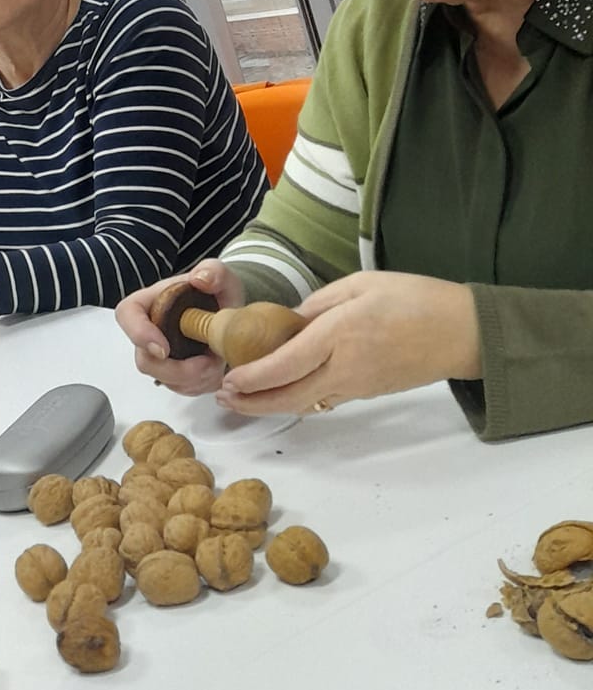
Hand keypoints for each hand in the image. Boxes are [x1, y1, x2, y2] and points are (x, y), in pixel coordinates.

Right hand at [114, 260, 243, 396]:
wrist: (228, 312)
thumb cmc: (216, 292)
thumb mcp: (220, 276)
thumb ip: (213, 271)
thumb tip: (200, 279)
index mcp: (149, 303)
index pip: (127, 315)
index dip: (139, 334)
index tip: (164, 348)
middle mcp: (148, 332)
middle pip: (145, 360)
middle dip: (176, 370)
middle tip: (206, 363)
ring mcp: (160, 356)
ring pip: (164, 379)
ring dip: (193, 379)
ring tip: (217, 362)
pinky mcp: (175, 374)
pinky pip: (181, 388)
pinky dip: (200, 384)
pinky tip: (215, 369)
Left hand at [216, 270, 480, 417]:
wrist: (463, 332)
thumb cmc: (415, 298)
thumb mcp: (360, 284)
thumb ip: (319, 304)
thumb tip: (288, 323)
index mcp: (341, 334)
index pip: (286, 363)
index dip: (254, 377)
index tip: (229, 380)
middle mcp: (346, 366)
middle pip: (290, 396)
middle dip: (253, 403)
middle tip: (225, 399)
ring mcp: (358, 385)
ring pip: (306, 402)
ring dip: (271, 404)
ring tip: (243, 400)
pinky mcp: (368, 392)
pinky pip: (325, 398)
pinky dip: (298, 399)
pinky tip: (282, 390)